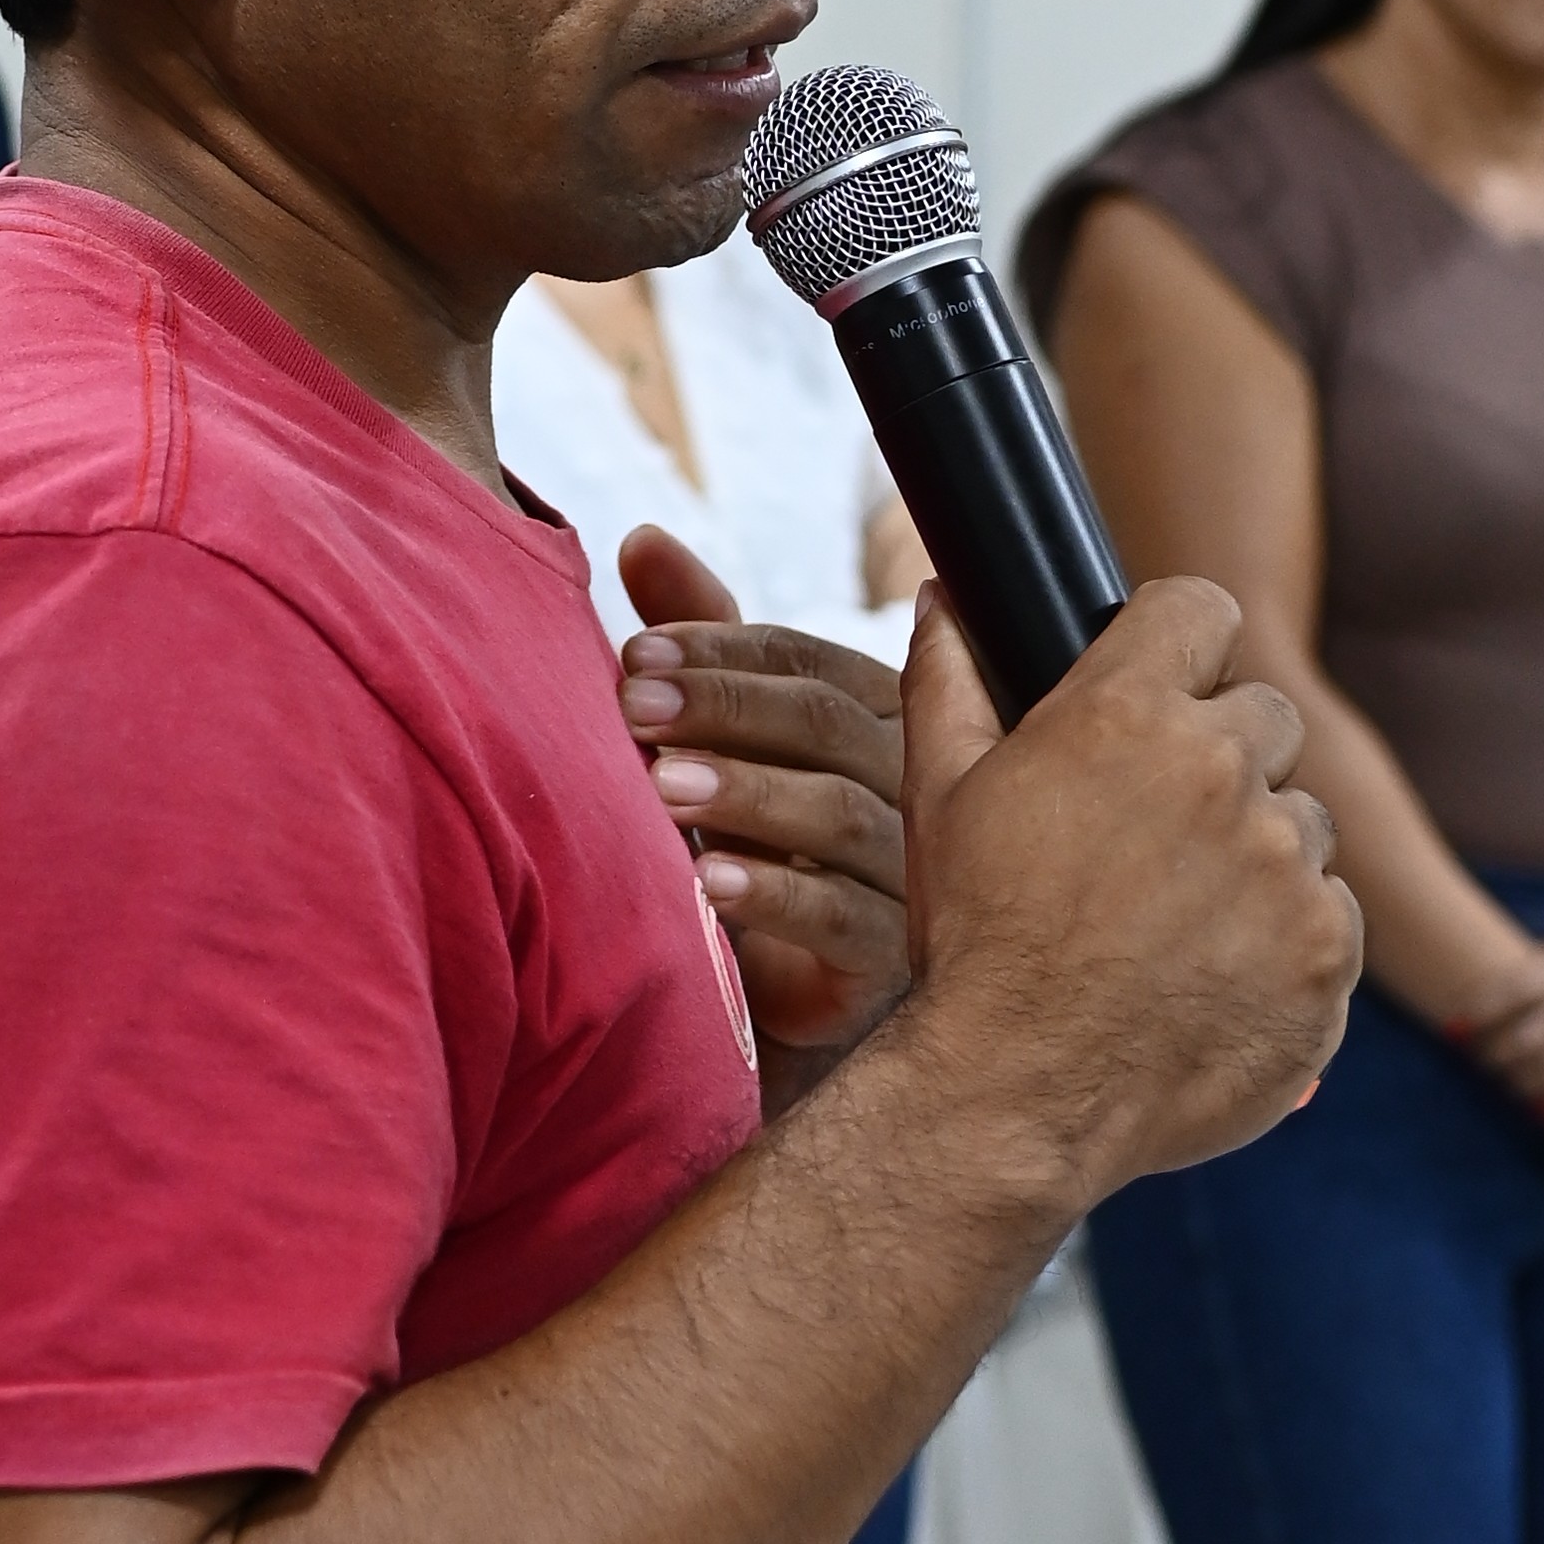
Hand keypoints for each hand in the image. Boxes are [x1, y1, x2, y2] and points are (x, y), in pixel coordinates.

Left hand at [612, 526, 908, 1071]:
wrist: (770, 1007)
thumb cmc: (748, 848)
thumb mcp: (716, 742)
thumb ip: (692, 644)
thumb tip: (642, 536)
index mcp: (875, 714)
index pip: (807, 662)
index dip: (722, 653)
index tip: (634, 655)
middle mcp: (911, 783)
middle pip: (827, 724)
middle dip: (726, 708)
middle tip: (631, 703)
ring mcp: (912, 873)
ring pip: (841, 816)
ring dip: (747, 794)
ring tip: (662, 785)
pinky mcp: (892, 960)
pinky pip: (843, 920)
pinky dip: (776, 895)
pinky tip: (711, 881)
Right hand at [895, 573, 1359, 1203]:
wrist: (1019, 1094)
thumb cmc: (973, 942)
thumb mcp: (939, 800)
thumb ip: (949, 684)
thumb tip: (944, 602)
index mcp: (1127, 714)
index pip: (1201, 609)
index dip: (1180, 648)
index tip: (1165, 692)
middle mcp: (1223, 771)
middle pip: (1265, 716)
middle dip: (1221, 762)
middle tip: (1155, 839)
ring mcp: (1286, 864)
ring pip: (1300, 822)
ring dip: (1257, 856)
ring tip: (1177, 924)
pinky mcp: (1327, 949)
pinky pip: (1329, 913)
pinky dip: (1286, 941)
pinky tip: (1213, 979)